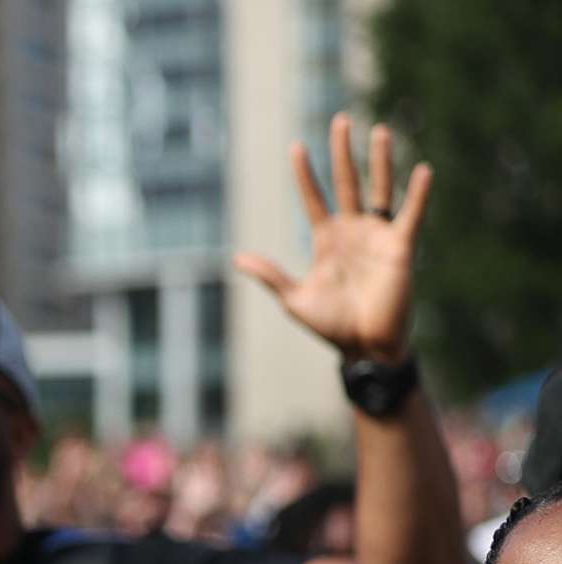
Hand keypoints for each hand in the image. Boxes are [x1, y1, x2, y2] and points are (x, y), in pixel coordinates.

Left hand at [233, 114, 430, 362]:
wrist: (364, 346)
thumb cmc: (331, 325)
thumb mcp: (294, 299)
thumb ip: (270, 275)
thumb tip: (237, 258)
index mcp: (326, 239)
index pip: (313, 198)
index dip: (304, 174)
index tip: (295, 146)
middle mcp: (353, 230)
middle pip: (346, 183)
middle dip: (342, 153)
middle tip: (340, 120)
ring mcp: (378, 235)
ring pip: (379, 188)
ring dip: (379, 160)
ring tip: (379, 129)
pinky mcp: (401, 247)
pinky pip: (411, 215)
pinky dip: (418, 194)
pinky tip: (422, 169)